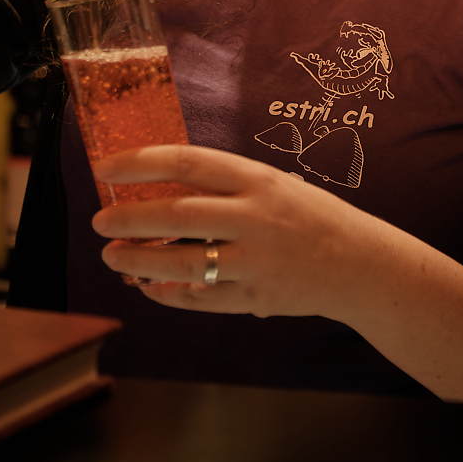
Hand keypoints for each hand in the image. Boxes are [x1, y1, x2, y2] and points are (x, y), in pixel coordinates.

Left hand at [91, 144, 371, 319]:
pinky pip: (201, 298)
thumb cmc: (309, 216)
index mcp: (257, 180)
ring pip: (183, 263)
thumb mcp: (271, 184)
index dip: (139, 163)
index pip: (187, 162)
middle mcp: (256, 217)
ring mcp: (256, 261)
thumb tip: (155, 187)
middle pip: (177, 215)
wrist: (362, 264)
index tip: (104, 167)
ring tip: (113, 256)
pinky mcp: (256, 299)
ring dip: (139, 261)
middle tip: (100, 222)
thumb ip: (222, 187)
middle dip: (129, 218)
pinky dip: (168, 294)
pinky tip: (148, 286)